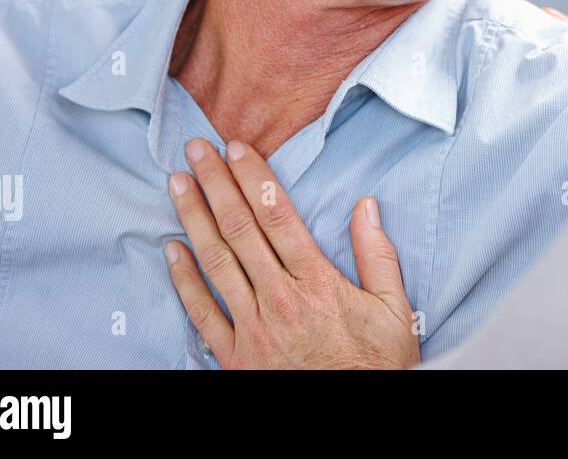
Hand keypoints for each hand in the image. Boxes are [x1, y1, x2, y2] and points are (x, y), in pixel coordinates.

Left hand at [164, 137, 419, 369]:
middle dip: (215, 184)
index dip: (253, 177)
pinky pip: (202, 313)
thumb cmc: (375, 366)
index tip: (236, 148)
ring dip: (193, 218)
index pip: (277, 216)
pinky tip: (172, 250)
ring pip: (216, 262)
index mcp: (317, 282)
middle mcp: (280, 299)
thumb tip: (366, 206)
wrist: (352, 419)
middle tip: (195, 149)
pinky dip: (183, 280)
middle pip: (240, 229)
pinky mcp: (234, 358)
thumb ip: (379, 255)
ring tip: (177, 184)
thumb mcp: (394, 309)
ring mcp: (253, 329)